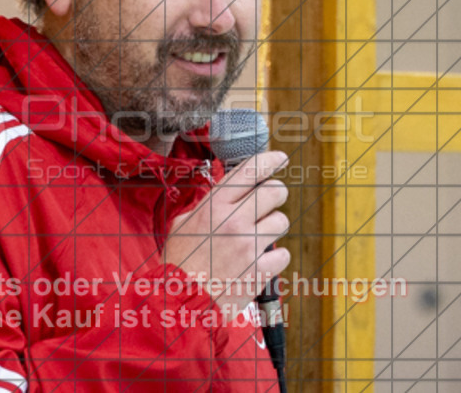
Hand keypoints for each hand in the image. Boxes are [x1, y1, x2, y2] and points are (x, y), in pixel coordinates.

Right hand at [163, 152, 290, 314]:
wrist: (179, 303)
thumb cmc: (177, 263)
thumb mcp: (182, 225)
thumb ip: (207, 206)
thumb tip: (226, 193)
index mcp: (214, 206)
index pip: (249, 171)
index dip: (270, 160)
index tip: (280, 157)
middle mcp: (234, 221)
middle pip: (276, 191)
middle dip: (275, 195)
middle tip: (267, 205)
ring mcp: (249, 246)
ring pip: (282, 221)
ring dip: (273, 227)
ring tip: (258, 238)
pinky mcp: (259, 271)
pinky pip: (283, 254)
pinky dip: (274, 258)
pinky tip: (259, 262)